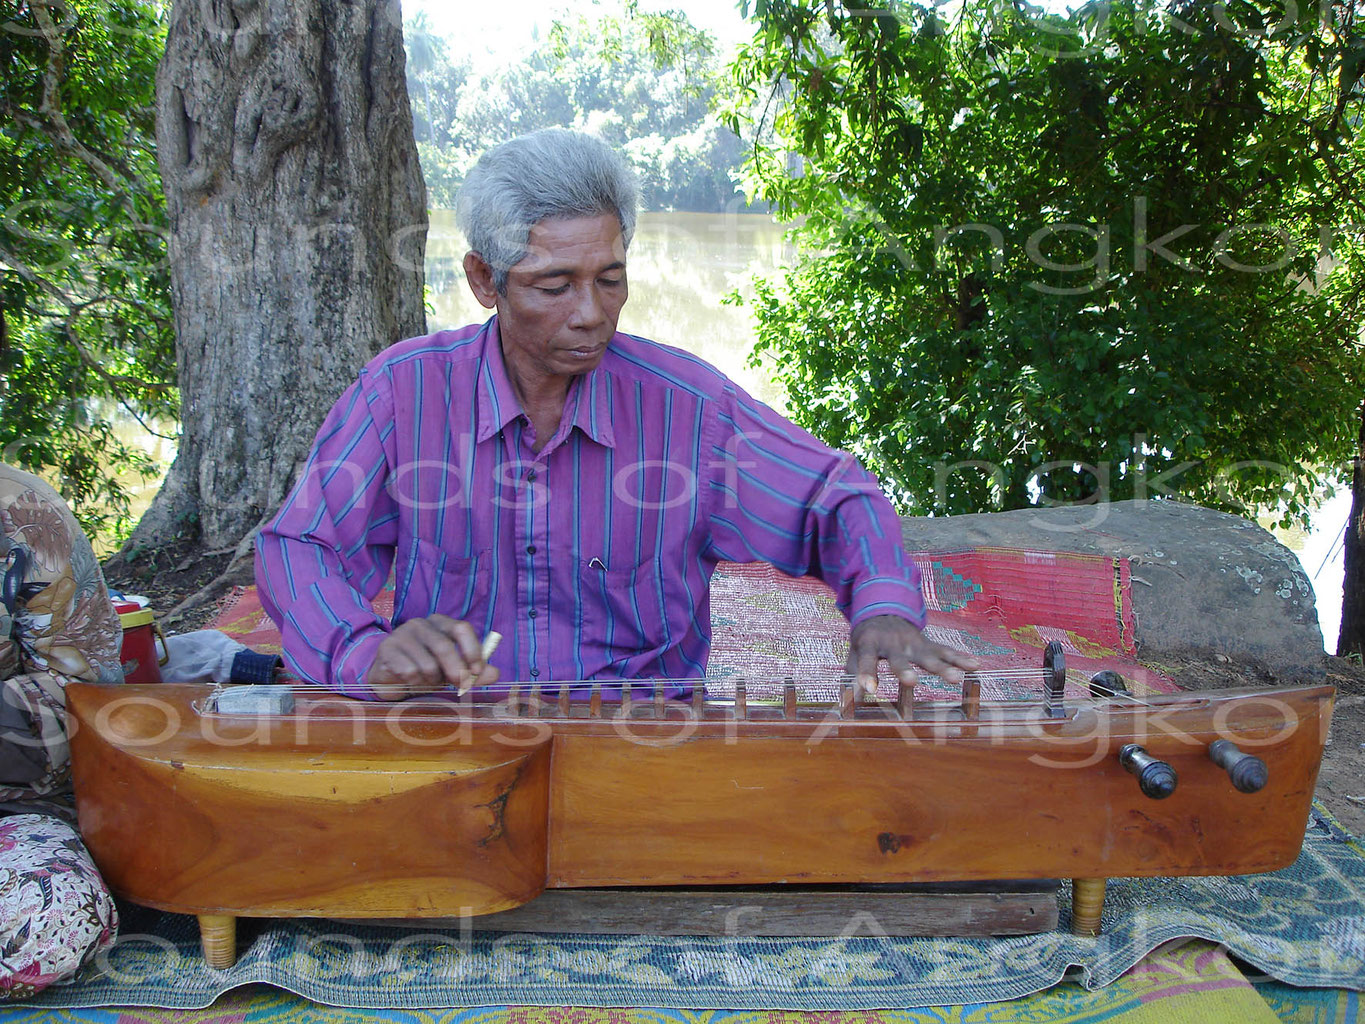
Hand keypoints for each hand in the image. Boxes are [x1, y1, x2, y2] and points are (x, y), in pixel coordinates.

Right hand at [367, 615, 499, 699]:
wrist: (389, 676)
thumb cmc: (425, 668)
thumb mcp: (452, 669)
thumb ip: (474, 671)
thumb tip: (496, 674)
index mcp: (440, 622)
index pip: (461, 628)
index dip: (472, 650)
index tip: (478, 670)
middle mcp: (420, 624)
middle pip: (444, 647)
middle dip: (456, 670)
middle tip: (460, 685)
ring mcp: (401, 635)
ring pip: (427, 665)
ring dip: (431, 681)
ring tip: (427, 680)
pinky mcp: (387, 649)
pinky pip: (409, 672)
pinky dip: (415, 683)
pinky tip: (411, 681)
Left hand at [845, 614, 980, 695]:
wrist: (884, 610)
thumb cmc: (867, 638)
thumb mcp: (855, 651)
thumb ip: (853, 672)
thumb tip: (847, 698)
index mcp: (871, 643)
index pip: (867, 660)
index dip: (868, 674)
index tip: (869, 689)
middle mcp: (893, 643)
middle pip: (901, 658)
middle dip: (906, 670)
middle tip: (912, 682)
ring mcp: (913, 642)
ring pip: (929, 655)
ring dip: (943, 666)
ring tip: (955, 678)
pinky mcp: (928, 643)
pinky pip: (946, 651)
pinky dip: (960, 658)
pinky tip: (975, 666)